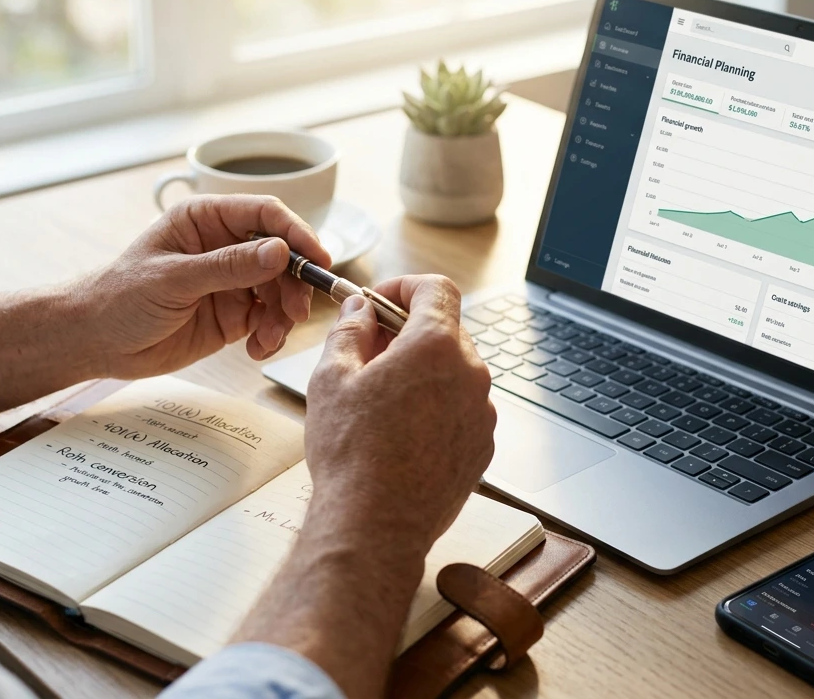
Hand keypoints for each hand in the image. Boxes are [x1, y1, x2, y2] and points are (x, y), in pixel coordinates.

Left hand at [75, 194, 330, 377]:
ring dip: (284, 314)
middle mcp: (224, 246)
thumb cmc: (120, 297)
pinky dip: (272, 335)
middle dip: (294, 283)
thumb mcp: (174, 279)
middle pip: (282, 255)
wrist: (96, 341)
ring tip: (270, 338)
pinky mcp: (233, 315)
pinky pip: (268, 320)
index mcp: (206, 220)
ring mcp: (231, 282)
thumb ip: (228, 266)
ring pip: (280, 290)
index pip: (264, 215)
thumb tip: (279, 252)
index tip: (318, 259)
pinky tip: (258, 350)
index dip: (296, 234)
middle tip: (296, 311)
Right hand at [303, 275, 495, 552]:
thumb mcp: (332, 377)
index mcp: (436, 346)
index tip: (380, 302)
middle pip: (445, 330)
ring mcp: (481, 413)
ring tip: (380, 400)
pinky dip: (435, 407)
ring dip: (422, 373)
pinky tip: (400, 433)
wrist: (376, 525)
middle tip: (368, 353)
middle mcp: (470, 374)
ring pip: (454, 372)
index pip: (436, 288)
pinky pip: (461, 409)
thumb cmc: (351, 453)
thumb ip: (349, 330)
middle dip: (407, 333)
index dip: (404, 287)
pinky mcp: (481, 447)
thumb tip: (359, 310)